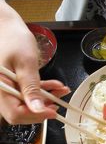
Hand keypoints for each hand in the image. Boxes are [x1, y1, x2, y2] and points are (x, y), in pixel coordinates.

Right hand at [0, 0, 69, 123]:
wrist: (8, 28)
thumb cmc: (15, 40)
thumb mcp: (26, 63)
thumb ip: (31, 87)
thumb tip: (38, 109)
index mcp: (0, 88)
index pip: (15, 114)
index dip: (35, 115)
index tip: (53, 111)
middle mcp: (2, 92)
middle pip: (21, 111)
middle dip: (42, 108)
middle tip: (58, 102)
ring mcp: (8, 88)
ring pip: (27, 102)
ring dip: (46, 98)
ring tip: (61, 90)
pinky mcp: (15, 83)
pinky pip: (28, 92)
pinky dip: (43, 90)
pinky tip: (56, 85)